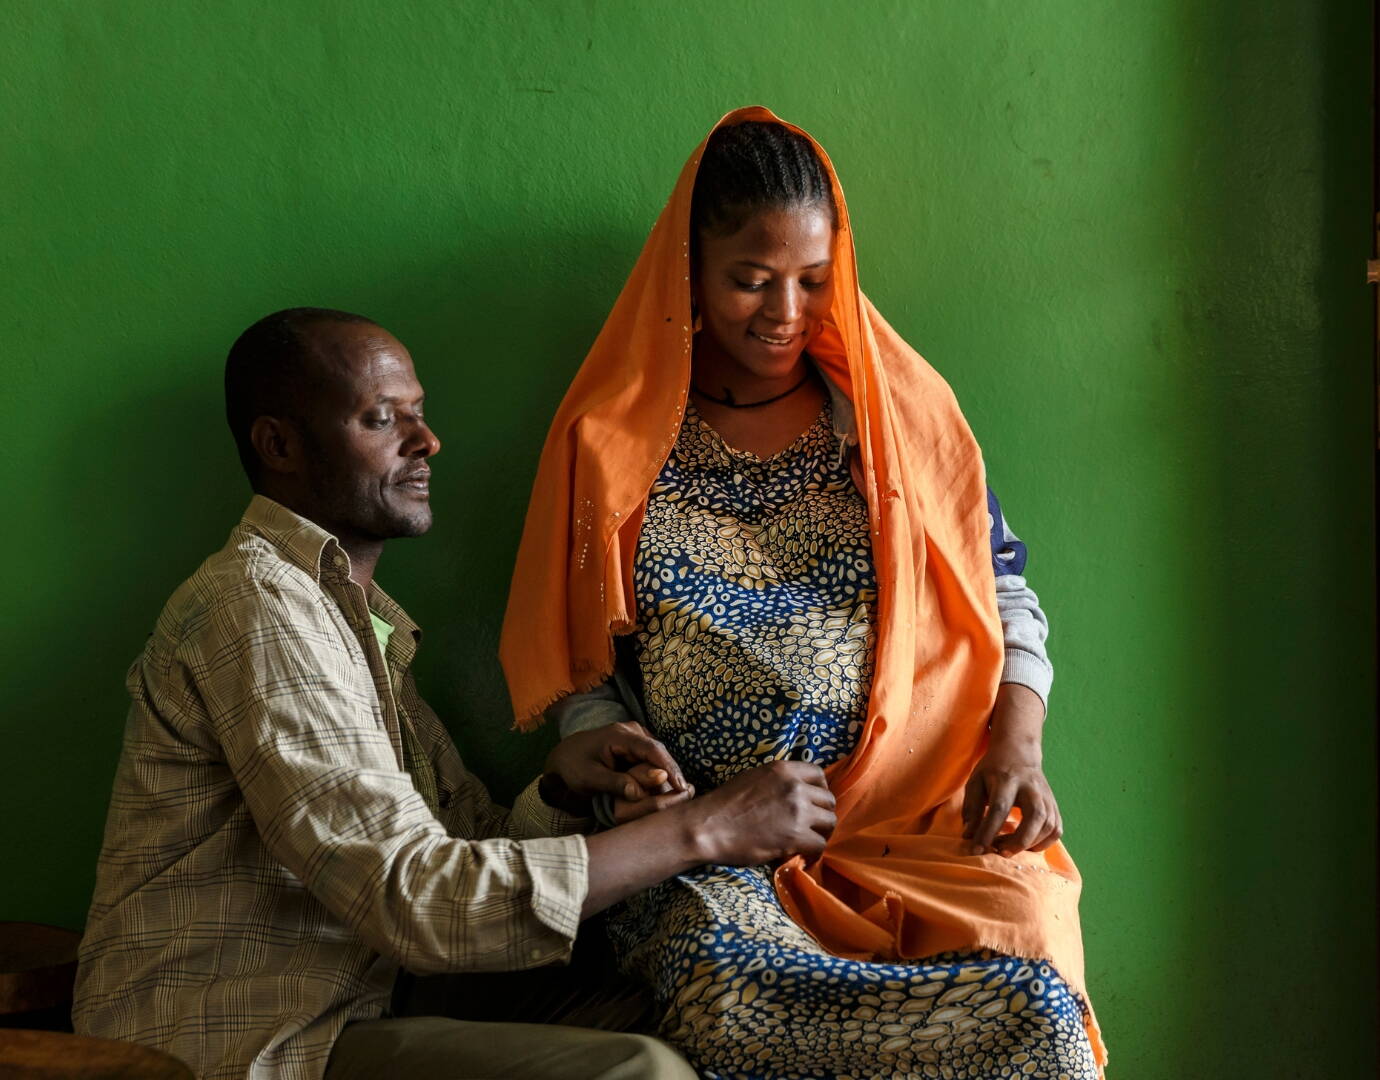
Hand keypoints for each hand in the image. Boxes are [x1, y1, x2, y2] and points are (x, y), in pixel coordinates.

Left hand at [543, 722, 688, 812]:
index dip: (669, 768)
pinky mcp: (635, 742)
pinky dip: (658, 771)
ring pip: (657, 755)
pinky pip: (651, 757)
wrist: (563, 757)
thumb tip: (641, 793)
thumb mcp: (590, 779)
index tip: (681, 787)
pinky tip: (665, 787)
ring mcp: (634, 734)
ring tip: (678, 794)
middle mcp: (631, 730)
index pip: (652, 750)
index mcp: (619, 735)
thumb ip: (616, 783)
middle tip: (684, 795)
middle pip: (658, 752)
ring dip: (667, 773)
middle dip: (672, 772)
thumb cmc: (574, 768)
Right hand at [687, 760, 835, 864]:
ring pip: (829, 823)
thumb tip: (794, 790)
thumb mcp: (754, 778)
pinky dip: (813, 853)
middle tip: (810, 826)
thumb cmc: (724, 804)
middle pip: (828, 800)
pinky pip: (820, 845)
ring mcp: (798, 811)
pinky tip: (801, 855)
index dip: (819, 790)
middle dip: (822, 814)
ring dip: (820, 833)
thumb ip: (778, 781)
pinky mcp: (796, 835)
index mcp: (784, 769)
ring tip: (807, 841)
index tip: (813, 803)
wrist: (708, 827)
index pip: (819, 775)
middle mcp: (795, 787)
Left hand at [962, 683, 1062, 855]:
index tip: (977, 849)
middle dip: (1019, 840)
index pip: (999, 808)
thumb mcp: (976, 782)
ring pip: (1049, 825)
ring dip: (1030, 844)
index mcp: (1007, 779)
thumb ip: (972, 809)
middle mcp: (1031, 787)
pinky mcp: (1054, 805)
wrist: (1019, 752)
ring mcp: (1046, 796)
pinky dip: (1043, 843)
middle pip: (1035, 816)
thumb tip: (969, 837)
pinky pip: (1056, 830)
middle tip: (1000, 853)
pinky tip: (1026, 845)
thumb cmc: (992, 770)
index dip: (988, 831)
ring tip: (1008, 849)